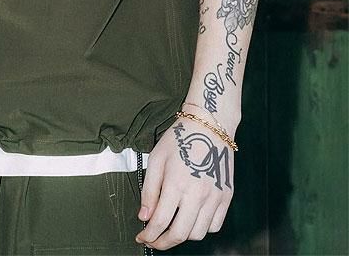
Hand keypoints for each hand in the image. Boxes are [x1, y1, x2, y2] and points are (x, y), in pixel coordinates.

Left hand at [135, 117, 233, 249]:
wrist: (209, 126)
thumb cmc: (180, 138)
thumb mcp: (156, 158)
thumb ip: (149, 190)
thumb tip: (144, 216)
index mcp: (176, 183)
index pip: (160, 222)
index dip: (149, 235)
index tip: (142, 236)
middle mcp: (197, 194)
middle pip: (179, 234)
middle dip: (162, 242)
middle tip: (154, 240)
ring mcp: (214, 197)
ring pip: (198, 234)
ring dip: (182, 236)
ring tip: (172, 227)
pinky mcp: (226, 197)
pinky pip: (214, 226)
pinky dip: (202, 228)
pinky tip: (192, 219)